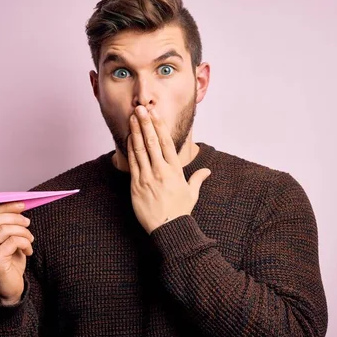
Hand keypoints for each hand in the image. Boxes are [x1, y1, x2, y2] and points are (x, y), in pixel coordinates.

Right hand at [0, 202, 33, 304]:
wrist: (7, 290)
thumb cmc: (6, 264)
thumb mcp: (3, 242)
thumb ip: (3, 226)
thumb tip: (16, 206)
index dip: (6, 207)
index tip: (21, 205)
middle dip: (15, 218)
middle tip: (27, 222)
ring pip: (5, 229)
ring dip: (23, 232)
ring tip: (30, 239)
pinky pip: (14, 241)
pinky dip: (25, 243)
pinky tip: (28, 251)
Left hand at [127, 106, 210, 233]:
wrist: (168, 229)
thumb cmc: (180, 211)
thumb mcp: (192, 193)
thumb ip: (197, 179)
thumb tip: (207, 172)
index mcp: (175, 170)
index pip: (166, 142)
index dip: (160, 126)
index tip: (155, 113)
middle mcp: (161, 171)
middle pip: (152, 142)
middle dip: (146, 123)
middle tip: (140, 108)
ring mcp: (147, 177)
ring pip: (140, 150)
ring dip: (136, 132)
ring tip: (132, 117)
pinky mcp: (136, 185)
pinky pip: (133, 163)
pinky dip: (131, 149)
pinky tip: (129, 137)